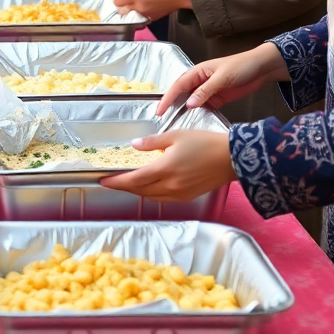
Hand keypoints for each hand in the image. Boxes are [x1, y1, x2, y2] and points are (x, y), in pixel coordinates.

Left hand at [99, 130, 234, 200]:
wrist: (231, 158)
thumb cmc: (204, 143)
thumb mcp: (175, 136)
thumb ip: (152, 142)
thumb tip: (135, 145)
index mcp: (164, 169)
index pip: (134, 179)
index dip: (116, 182)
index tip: (103, 181)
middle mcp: (170, 185)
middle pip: (140, 190)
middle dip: (124, 187)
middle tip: (113, 181)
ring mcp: (180, 194)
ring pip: (152, 196)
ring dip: (138, 191)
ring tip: (129, 182)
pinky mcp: (188, 197)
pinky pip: (164, 198)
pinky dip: (153, 193)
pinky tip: (150, 185)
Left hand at [113, 0, 189, 20]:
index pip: (118, 2)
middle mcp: (139, 7)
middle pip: (121, 11)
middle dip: (120, 7)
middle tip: (123, 2)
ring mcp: (144, 14)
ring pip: (129, 16)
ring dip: (128, 12)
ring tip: (131, 6)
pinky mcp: (150, 19)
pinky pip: (138, 19)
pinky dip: (136, 15)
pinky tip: (140, 9)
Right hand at [154, 43, 288, 115]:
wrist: (262, 68)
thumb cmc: (240, 66)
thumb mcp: (222, 78)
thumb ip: (205, 91)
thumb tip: (188, 104)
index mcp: (198, 71)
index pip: (178, 85)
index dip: (167, 98)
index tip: (159, 111)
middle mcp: (200, 81)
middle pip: (182, 93)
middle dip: (172, 105)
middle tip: (164, 119)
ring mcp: (209, 90)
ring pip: (192, 101)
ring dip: (185, 111)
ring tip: (176, 123)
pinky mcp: (218, 98)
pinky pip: (205, 106)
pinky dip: (199, 113)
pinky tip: (196, 122)